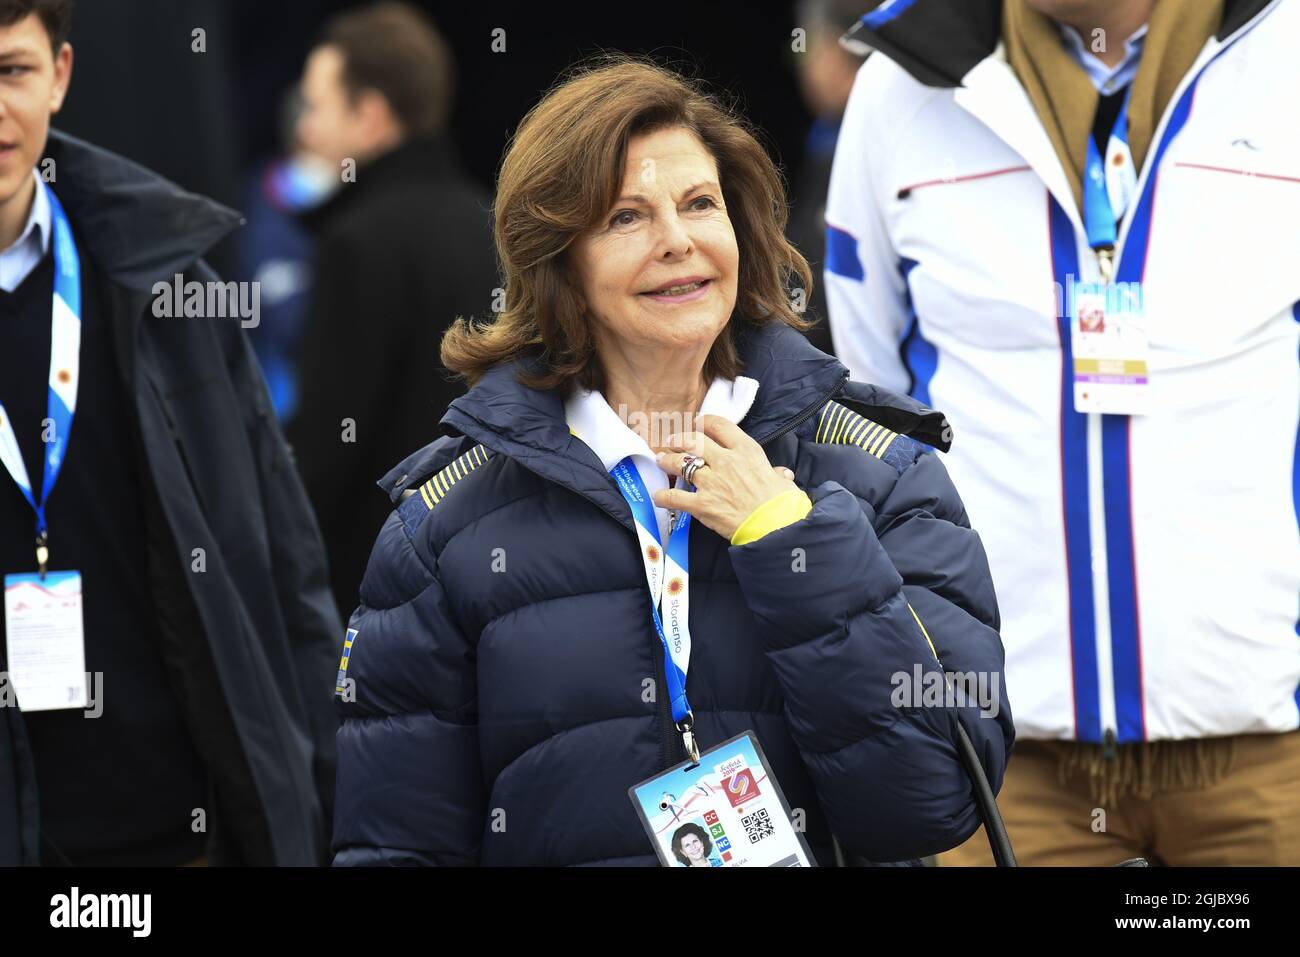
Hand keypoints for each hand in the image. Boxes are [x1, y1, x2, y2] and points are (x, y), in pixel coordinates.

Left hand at [653, 414, 797, 540]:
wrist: (775, 527)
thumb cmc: (783, 505)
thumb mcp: (783, 482)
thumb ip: (777, 474)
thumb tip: (781, 475)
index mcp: (746, 451)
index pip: (719, 426)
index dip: (705, 422)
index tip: (698, 424)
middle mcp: (726, 461)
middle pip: (694, 441)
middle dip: (679, 439)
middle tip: (672, 441)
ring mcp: (711, 482)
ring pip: (680, 463)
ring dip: (668, 461)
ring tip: (661, 461)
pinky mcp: (702, 504)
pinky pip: (676, 497)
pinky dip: (664, 497)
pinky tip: (658, 497)